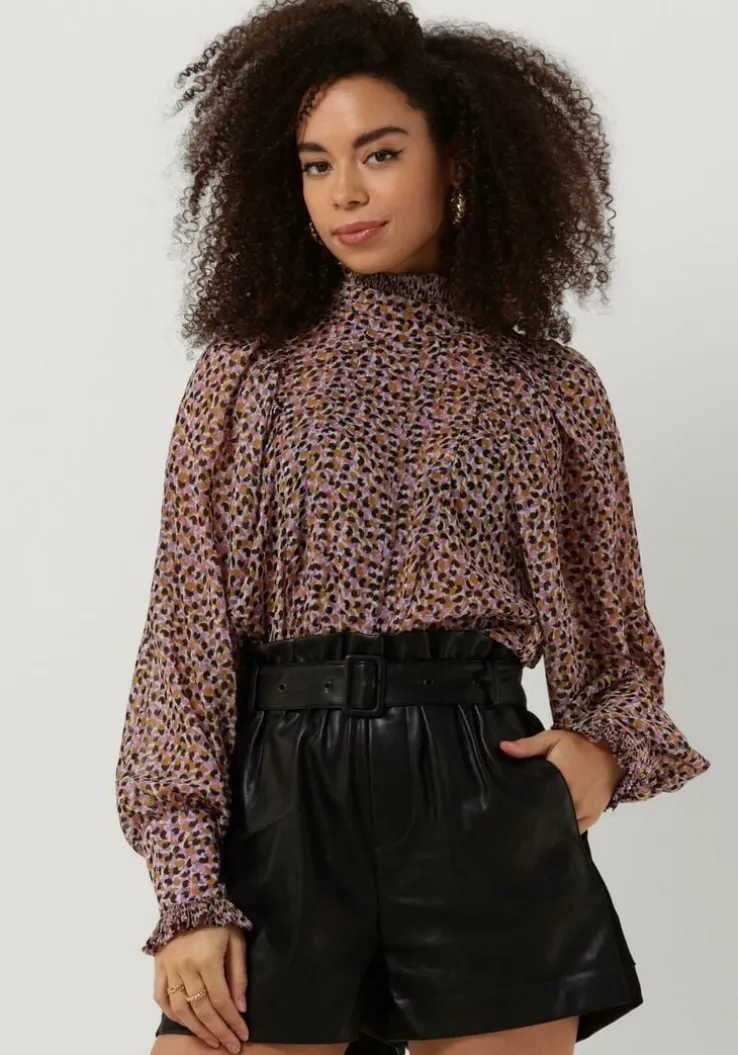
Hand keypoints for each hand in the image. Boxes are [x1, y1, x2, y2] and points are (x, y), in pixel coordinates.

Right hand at [154, 922, 248, 1052]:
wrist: (188, 900)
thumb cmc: (218, 920)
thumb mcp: (236, 941)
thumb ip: (238, 975)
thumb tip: (241, 1007)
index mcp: (207, 960)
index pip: (221, 1000)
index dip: (232, 1021)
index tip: (242, 1036)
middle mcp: (186, 968)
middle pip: (202, 1009)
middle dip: (218, 1031)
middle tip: (231, 1047)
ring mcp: (169, 969)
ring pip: (181, 1009)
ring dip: (197, 1029)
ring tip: (212, 1041)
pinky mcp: (158, 968)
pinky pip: (162, 998)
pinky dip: (173, 1014)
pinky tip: (186, 1023)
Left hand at [499, 728, 624, 832]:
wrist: (614, 753)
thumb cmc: (582, 745)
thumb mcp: (553, 738)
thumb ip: (528, 745)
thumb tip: (503, 748)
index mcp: (561, 777)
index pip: (536, 796)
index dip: (524, 802)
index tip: (512, 804)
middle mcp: (573, 797)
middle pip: (547, 812)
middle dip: (534, 814)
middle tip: (519, 814)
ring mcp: (583, 810)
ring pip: (559, 824)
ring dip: (548, 822)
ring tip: (533, 821)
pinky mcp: (591, 817)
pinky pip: (574, 829)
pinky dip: (563, 827)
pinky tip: (552, 825)